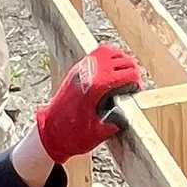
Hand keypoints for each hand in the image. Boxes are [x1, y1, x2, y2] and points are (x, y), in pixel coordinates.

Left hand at [36, 42, 143, 161]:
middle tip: (133, 85)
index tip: (137, 92)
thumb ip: (116, 121)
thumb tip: (128, 111)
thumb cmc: (72, 134)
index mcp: (96, 87)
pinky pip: (97, 54)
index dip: (136, 83)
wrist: (49, 132)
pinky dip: (109, 57)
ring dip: (121, 61)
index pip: (127, 74)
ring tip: (125, 74)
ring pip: (110, 52)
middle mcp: (89, 73)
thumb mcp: (99, 132)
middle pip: (122, 60)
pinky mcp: (76, 69)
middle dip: (132, 71)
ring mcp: (81, 68)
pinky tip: (112, 70)